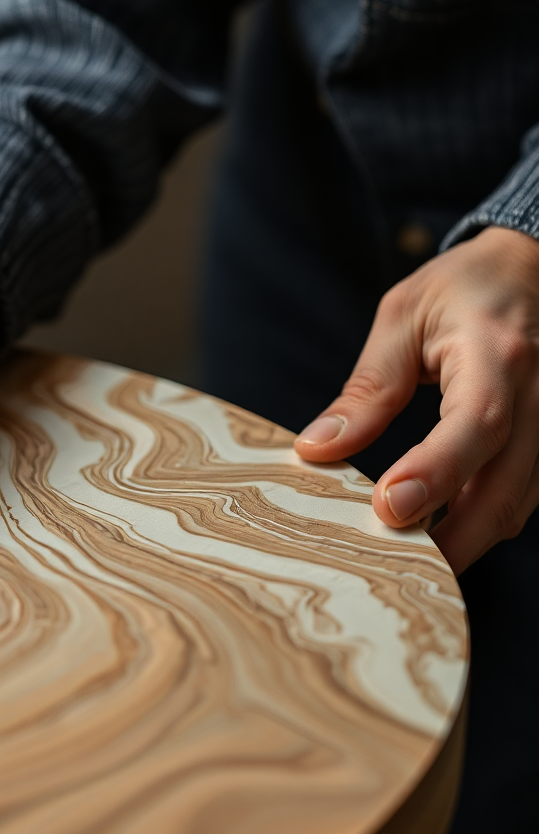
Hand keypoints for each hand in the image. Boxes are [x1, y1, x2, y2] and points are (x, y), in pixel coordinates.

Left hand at [293, 225, 538, 574]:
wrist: (529, 266)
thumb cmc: (461, 289)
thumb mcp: (401, 319)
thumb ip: (366, 390)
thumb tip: (316, 449)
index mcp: (499, 354)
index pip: (477, 424)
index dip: (438, 472)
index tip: (390, 508)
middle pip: (508, 486)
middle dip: (454, 538)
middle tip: (393, 568)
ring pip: (520, 503)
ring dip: (469, 538)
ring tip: (409, 560)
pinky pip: (524, 495)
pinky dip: (483, 520)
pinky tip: (441, 532)